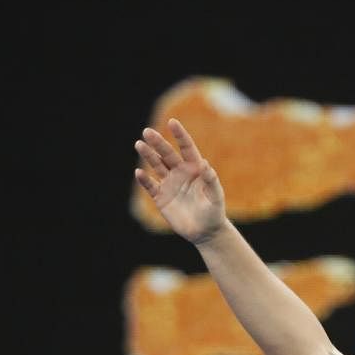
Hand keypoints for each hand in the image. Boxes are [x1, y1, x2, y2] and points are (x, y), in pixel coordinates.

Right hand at [134, 119, 227, 244]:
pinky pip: (150, 186)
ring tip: (139, 144)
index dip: (180, 135)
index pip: (186, 148)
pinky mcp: (161, 197)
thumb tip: (204, 164)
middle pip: (167, 154)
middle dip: (158, 143)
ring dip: (148, 156)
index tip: (172, 122)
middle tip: (147, 131)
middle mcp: (180, 174)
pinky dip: (144, 180)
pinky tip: (139, 172)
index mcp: (195, 169)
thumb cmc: (214, 212)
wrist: (205, 232)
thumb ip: (211, 180)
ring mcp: (169, 184)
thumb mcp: (215, 196)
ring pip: (156, 166)